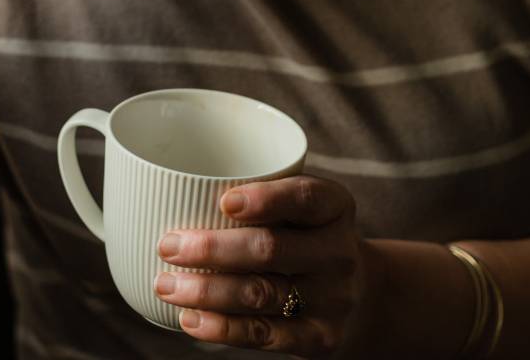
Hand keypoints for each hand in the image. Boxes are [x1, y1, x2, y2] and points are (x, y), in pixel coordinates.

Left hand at [155, 175, 373, 356]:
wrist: (364, 298)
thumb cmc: (307, 240)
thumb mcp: (303, 211)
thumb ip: (259, 198)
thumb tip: (165, 192)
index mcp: (335, 208)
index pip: (306, 197)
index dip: (266, 199)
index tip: (223, 202)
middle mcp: (338, 252)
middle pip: (271, 249)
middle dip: (213, 248)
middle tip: (168, 246)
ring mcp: (332, 298)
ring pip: (260, 293)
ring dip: (205, 290)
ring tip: (165, 285)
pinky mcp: (319, 337)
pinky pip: (264, 334)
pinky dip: (221, 328)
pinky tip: (190, 319)